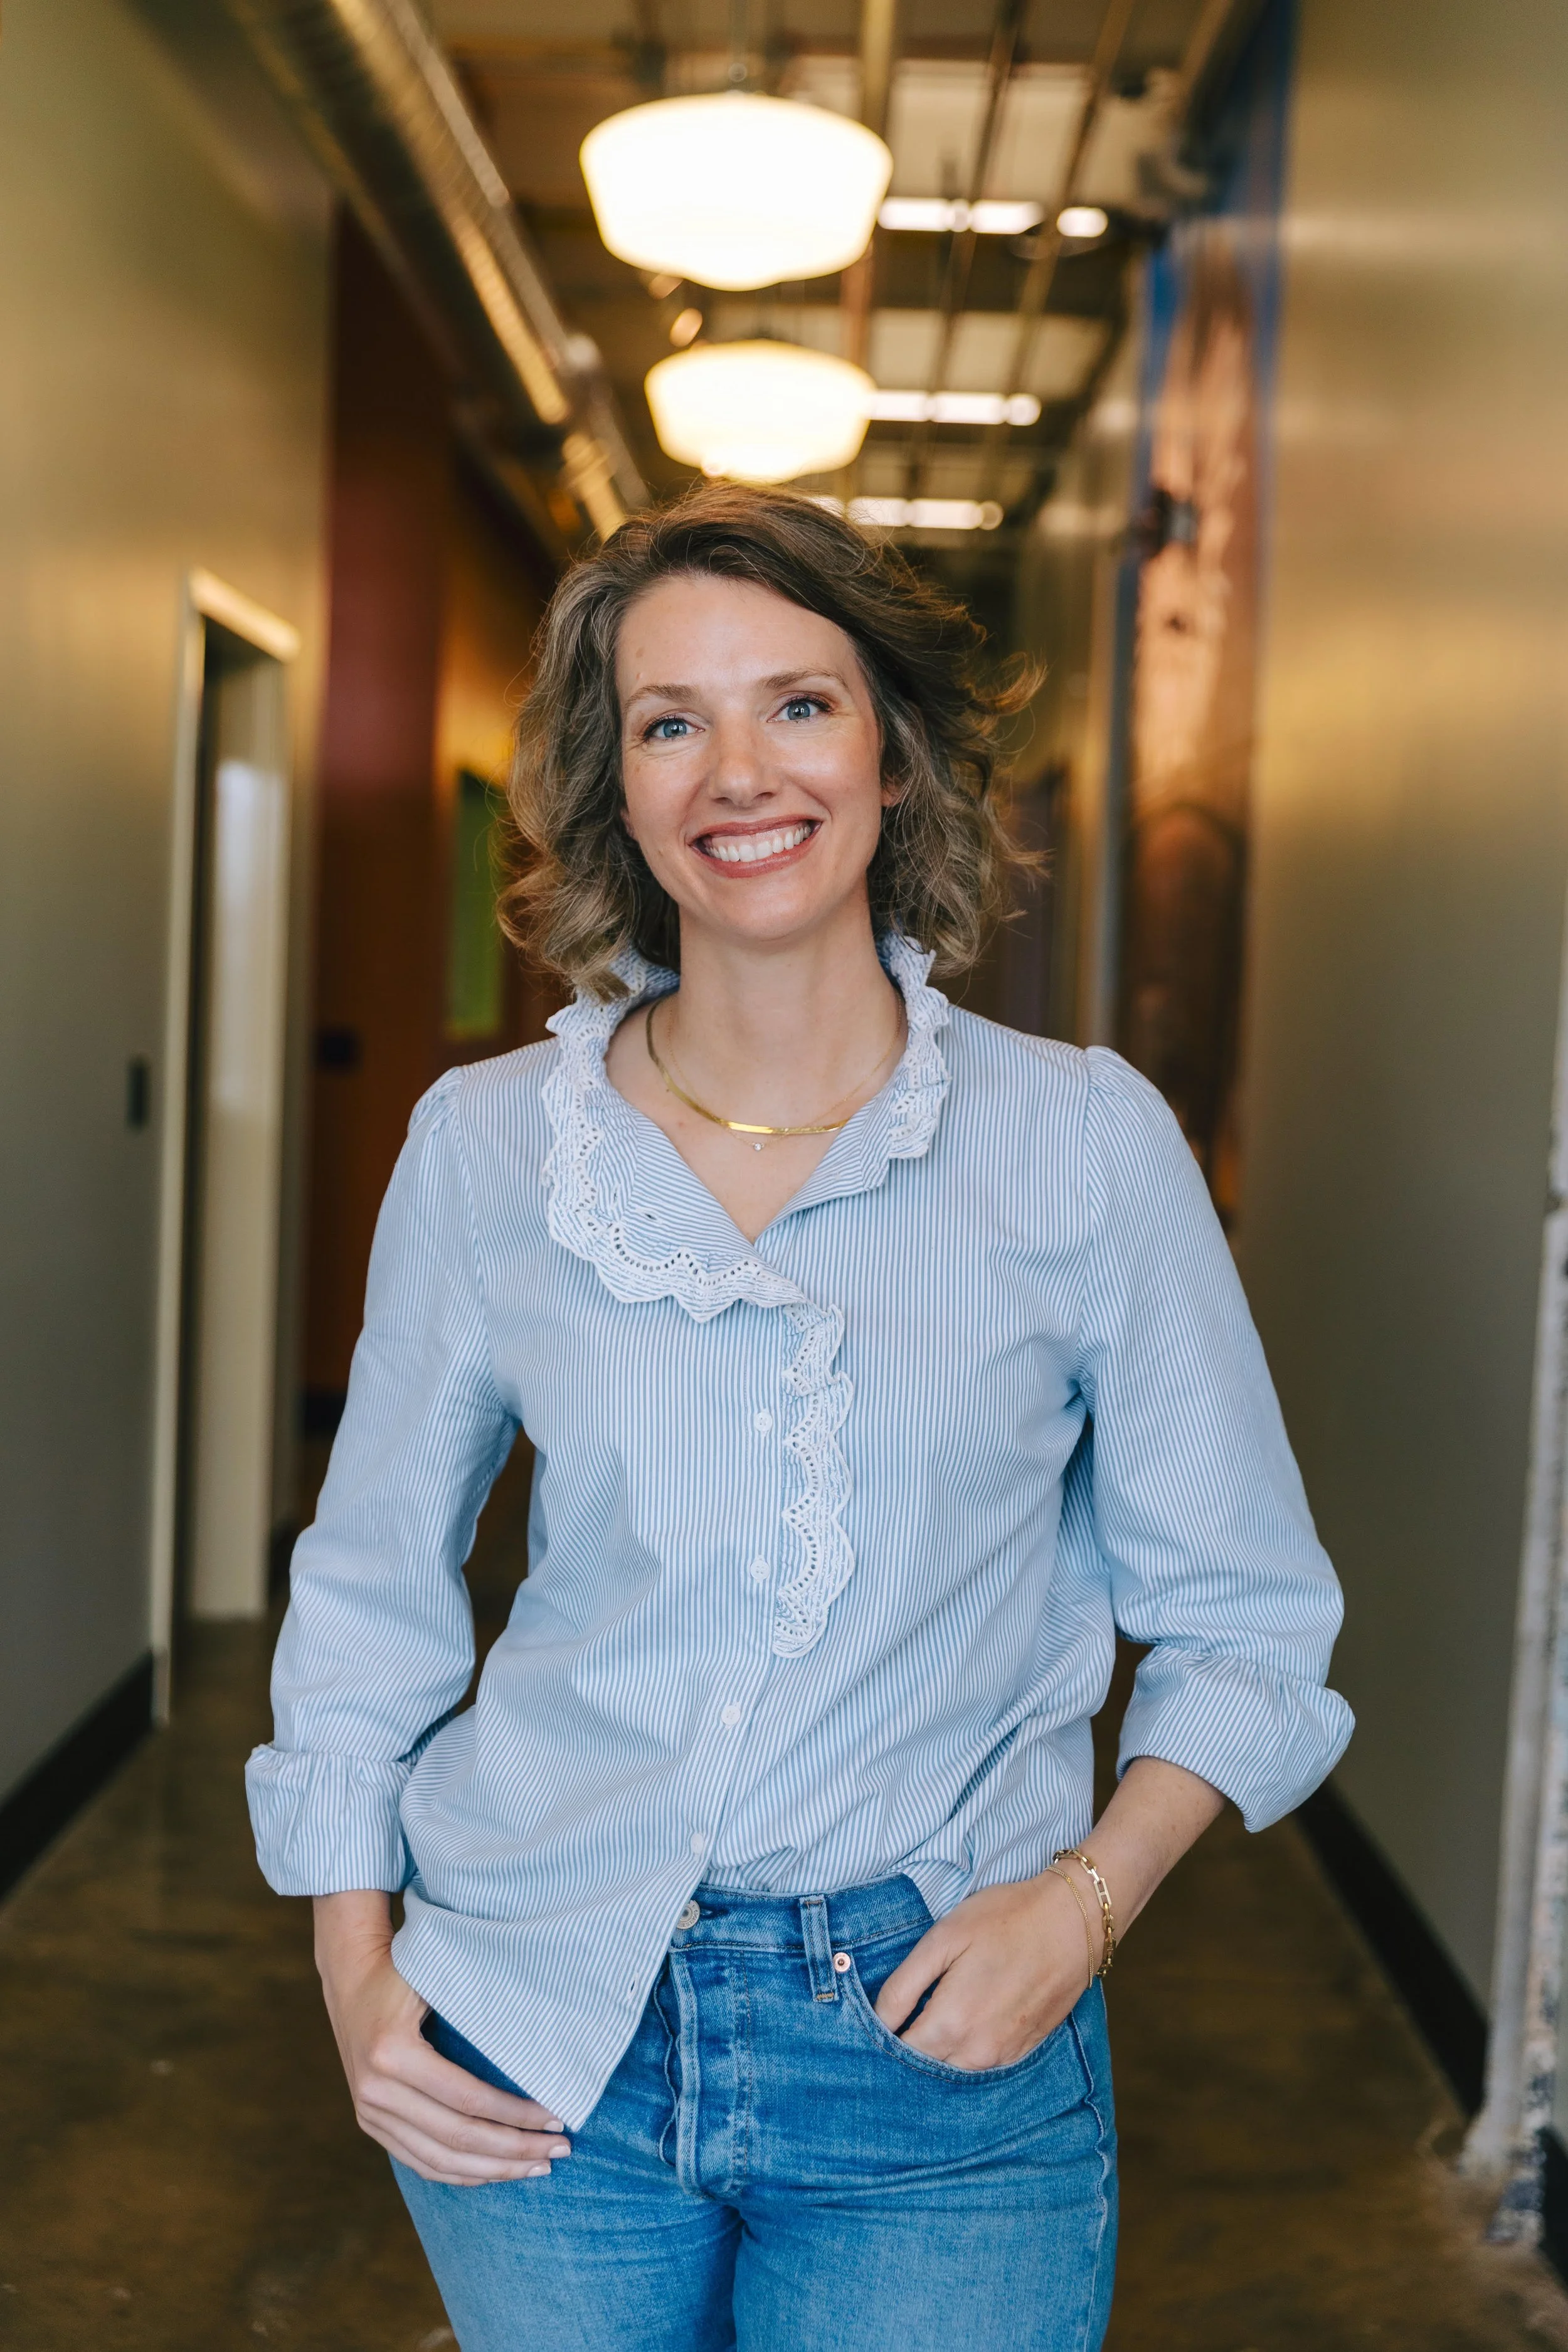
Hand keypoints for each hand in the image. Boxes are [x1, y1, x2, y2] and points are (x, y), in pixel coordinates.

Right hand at [314, 1892, 571, 2184]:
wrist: (351, 1977)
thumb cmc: (408, 1970)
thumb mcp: (439, 1977)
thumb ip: (481, 2008)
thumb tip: (544, 2046)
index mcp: (393, 2052)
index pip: (469, 2099)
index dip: (516, 2114)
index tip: (557, 2116)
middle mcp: (375, 2090)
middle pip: (457, 2138)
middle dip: (514, 2150)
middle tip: (558, 2150)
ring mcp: (369, 2113)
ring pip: (440, 2161)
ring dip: (494, 2170)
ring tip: (537, 2168)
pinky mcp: (369, 2124)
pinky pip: (420, 2162)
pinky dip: (461, 2174)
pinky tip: (496, 2172)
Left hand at [873, 1872, 1092, 2070]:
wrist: (1073, 1922)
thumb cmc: (1006, 1920)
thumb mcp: (944, 1938)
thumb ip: (904, 1985)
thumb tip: (877, 2020)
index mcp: (951, 2023)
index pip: (900, 2052)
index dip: (884, 2037)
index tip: (881, 2018)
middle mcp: (977, 2052)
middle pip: (926, 2067)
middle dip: (909, 2047)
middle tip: (904, 2014)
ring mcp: (1004, 2056)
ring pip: (954, 2069)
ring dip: (939, 2051)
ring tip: (934, 2014)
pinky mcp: (1024, 2050)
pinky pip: (982, 2064)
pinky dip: (967, 2051)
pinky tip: (968, 2020)